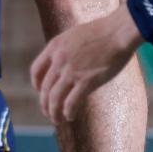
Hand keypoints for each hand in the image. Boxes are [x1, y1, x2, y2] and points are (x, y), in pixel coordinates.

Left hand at [31, 7, 141, 122]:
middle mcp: (59, 59)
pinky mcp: (86, 82)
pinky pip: (71, 103)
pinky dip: (68, 113)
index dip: (37, 84)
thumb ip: (64, 50)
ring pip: (54, 99)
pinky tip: (71, 116)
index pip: (36, 69)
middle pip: (44, 88)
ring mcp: (72, 71)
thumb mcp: (73, 36)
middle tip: (49, 112)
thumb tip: (62, 66)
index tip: (41, 92)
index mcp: (54, 46)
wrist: (117, 32)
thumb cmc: (100, 33)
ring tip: (57, 119)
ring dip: (54, 113)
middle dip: (45, 104)